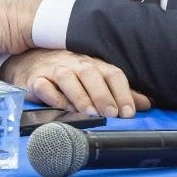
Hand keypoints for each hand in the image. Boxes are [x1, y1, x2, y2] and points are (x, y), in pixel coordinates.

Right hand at [0, 48, 151, 118]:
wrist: (30, 63)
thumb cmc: (69, 74)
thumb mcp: (96, 80)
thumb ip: (119, 93)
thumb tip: (146, 104)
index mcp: (94, 65)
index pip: (112, 73)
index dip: (123, 92)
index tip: (128, 113)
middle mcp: (75, 64)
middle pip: (90, 73)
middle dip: (102, 94)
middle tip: (111, 113)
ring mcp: (54, 70)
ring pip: (66, 77)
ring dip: (79, 95)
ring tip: (89, 112)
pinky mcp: (35, 79)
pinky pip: (43, 85)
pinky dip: (52, 96)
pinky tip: (62, 107)